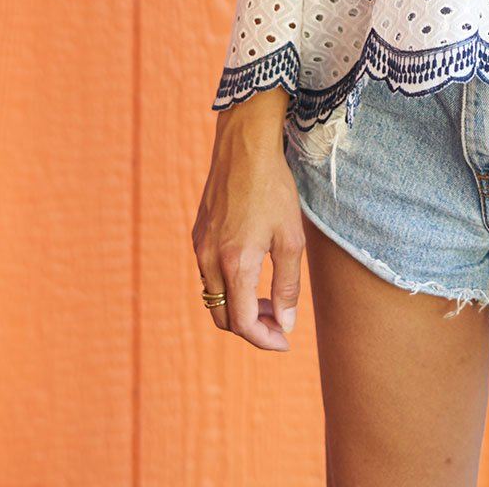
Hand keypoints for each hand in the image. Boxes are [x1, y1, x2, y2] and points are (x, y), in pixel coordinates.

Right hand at [192, 90, 304, 350]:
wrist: (244, 146)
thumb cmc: (273, 188)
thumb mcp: (291, 237)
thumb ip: (287, 285)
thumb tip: (287, 324)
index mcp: (235, 264)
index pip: (244, 324)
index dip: (265, 340)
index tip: (286, 341)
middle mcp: (209, 261)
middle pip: (223, 319)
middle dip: (252, 328)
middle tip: (281, 322)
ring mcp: (199, 248)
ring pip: (213, 299)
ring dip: (238, 309)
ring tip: (269, 300)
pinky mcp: (197, 235)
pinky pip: (208, 276)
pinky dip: (228, 288)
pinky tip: (251, 273)